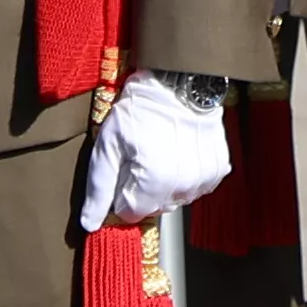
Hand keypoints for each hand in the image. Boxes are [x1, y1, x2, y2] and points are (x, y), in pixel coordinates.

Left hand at [74, 72, 231, 232]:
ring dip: (164, 183)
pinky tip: (178, 150)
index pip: (129, 212)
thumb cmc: (138, 109)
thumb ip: (99, 187)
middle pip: (153, 207)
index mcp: (155, 183)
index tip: (122, 165)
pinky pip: (195, 187)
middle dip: (141, 188)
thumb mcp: (108, 143)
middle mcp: (184, 187)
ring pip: (175, 199)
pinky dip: (184, 175)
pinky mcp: (218, 169)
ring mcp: (205, 180)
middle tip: (139, 153)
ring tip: (159, 149)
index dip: (120, 190)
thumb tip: (89, 225)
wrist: (179, 82)